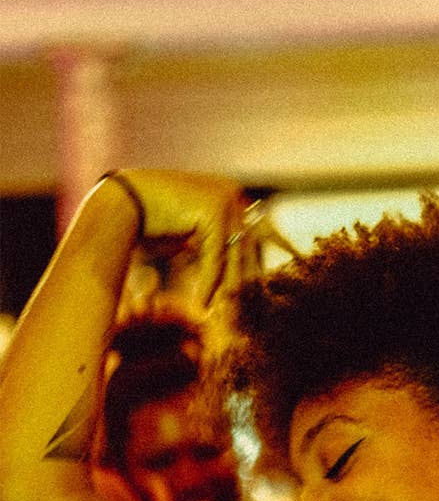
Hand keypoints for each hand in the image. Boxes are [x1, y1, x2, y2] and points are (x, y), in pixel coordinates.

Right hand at [103, 170, 244, 316]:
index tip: (258, 283)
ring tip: (224, 309)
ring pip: (232, 254)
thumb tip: (233, 268)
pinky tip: (202, 304)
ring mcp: (225, 200)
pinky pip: (214, 258)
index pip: (253, 231)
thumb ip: (214, 244)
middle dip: (246, 276)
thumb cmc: (149, 220)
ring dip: (227, 284)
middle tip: (245, 302)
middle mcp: (232, 192)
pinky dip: (208, 283)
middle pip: (246, 244)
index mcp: (230, 191)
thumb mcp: (191, 233)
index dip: (255, 260)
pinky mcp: (214, 214)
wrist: (118, 203)